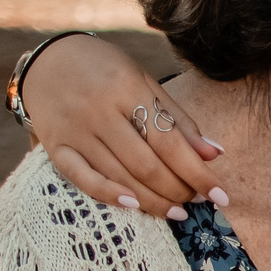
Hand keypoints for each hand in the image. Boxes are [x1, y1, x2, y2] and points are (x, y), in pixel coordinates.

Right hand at [20, 34, 226, 217]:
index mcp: (128, 90)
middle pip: (146, 164)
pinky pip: (80, 177)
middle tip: (197, 201)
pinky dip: (108, 194)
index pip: (170, 142)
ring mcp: (74, 130)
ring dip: (152, 200)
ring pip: (119, 175)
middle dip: (178, 190)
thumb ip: (178, 120)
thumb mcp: (147, 83)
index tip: (221, 195)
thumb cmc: (108, 71)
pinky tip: (134, 205)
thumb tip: (215, 154)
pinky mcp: (54, 144)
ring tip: (177, 211)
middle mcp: (99, 111)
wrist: (49, 59)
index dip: (198, 173)